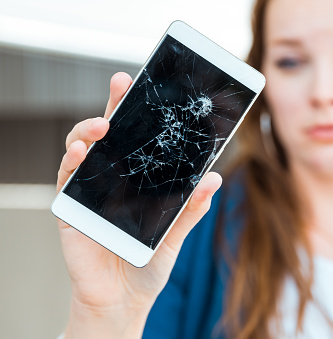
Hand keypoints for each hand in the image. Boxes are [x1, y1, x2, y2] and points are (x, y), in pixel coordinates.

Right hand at [56, 72, 221, 337]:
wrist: (124, 299)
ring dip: (88, 131)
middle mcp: (113, 179)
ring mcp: (89, 191)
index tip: (152, 88)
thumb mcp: (175, 234)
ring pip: (83, 149)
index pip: (140, 139)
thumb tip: (213, 179)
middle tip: (123, 83)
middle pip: (111, 135)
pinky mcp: (70, 208)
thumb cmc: (149, 263)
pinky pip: (65, 180)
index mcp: (138, 180)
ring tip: (102, 125)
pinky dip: (71, 164)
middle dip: (115, 106)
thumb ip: (191, 208)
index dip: (143, 114)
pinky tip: (81, 154)